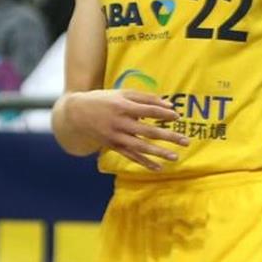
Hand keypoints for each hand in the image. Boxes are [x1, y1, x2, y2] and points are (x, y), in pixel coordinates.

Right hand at [64, 89, 188, 170]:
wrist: (76, 114)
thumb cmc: (105, 100)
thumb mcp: (124, 93)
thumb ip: (147, 98)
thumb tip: (170, 106)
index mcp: (123, 106)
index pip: (148, 111)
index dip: (163, 114)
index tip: (178, 117)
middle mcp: (120, 123)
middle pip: (148, 132)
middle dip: (168, 137)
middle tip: (186, 141)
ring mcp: (116, 137)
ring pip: (140, 147)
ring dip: (158, 153)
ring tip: (175, 157)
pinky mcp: (113, 146)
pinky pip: (130, 156)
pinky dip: (144, 163)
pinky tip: (158, 167)